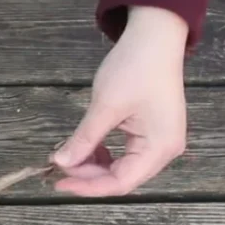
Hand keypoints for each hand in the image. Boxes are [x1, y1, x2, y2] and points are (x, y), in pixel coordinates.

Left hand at [51, 6, 189, 196]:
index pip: (120, 182)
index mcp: (160, 147)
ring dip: (94, 166)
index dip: (87, 186)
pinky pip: (126, 155)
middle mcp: (165, 150)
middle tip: (59, 167)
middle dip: (88, 176)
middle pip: (122, 178)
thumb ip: (85, 138)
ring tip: (69, 156)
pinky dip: (104, 155)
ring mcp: (160, 142)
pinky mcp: (152, 132)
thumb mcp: (105, 106)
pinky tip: (87, 147)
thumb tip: (61, 163)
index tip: (58, 183)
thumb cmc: (134, 68)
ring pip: (122, 168)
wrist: (154, 37)